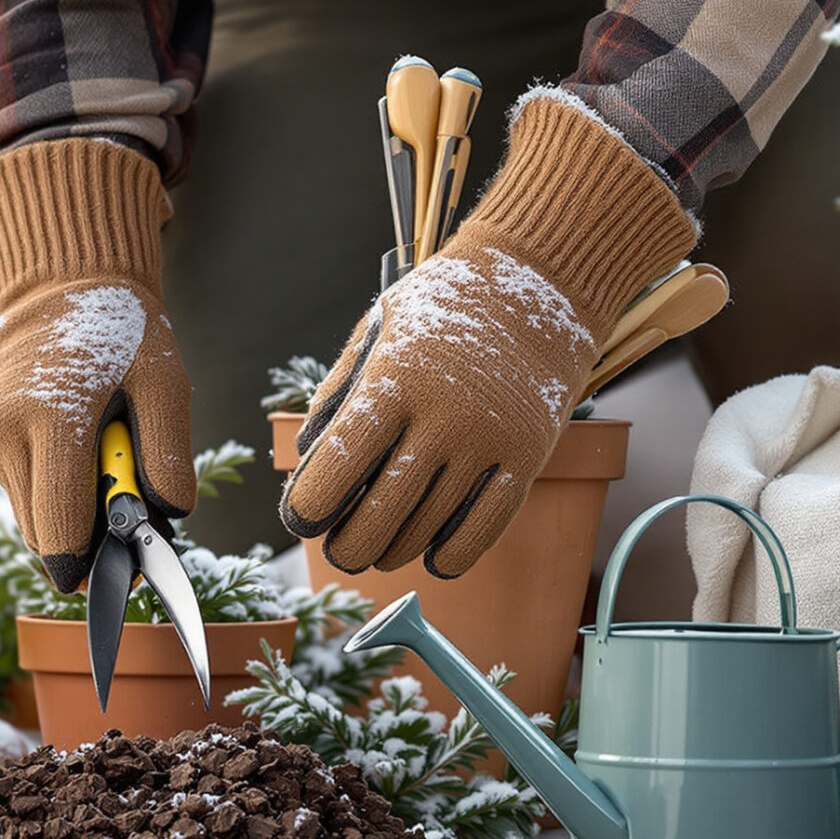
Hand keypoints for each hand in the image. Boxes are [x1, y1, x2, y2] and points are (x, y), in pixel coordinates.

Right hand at [0, 138, 193, 590]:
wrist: (62, 280)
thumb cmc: (122, 331)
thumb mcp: (165, 381)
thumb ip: (168, 451)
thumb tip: (169, 516)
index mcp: (51, 418)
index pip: (59, 529)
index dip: (92, 564)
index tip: (124, 569)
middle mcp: (4, 431)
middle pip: (42, 534)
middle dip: (85, 540)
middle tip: (125, 510)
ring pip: (27, 517)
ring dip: (66, 512)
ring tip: (100, 463)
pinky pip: (18, 489)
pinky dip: (49, 488)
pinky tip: (74, 449)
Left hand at [280, 93, 693, 576]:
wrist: (541, 281)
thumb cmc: (443, 304)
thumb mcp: (377, 326)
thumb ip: (338, 390)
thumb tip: (307, 456)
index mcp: (395, 380)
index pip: (339, 463)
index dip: (310, 505)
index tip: (298, 521)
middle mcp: (442, 416)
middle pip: (381, 510)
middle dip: (349, 544)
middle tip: (338, 548)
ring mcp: (489, 440)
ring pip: (429, 526)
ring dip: (394, 551)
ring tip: (377, 550)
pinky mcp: (529, 455)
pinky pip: (486, 526)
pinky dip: (454, 553)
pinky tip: (433, 557)